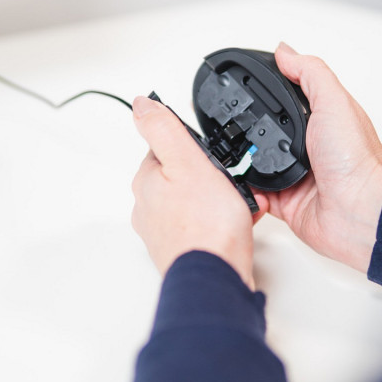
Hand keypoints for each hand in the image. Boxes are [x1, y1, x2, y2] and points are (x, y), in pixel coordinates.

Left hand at [130, 96, 267, 289]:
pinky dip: (223, 220)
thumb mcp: (188, 162)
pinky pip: (206, 223)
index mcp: (147, 181)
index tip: (210, 152)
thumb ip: (164, 129)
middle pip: (182, 174)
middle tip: (229, 178)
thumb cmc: (205, 226)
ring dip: (220, 197)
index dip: (192, 145)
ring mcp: (167, 230)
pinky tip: (239, 222)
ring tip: (240, 202)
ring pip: (196, 200)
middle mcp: (150, 207)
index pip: (165, 146)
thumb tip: (141, 104)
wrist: (216, 278)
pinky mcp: (185, 248)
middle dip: (209, 174)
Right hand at [254, 43, 381, 272]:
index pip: (290, 96)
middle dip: (251, 127)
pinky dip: (248, 189)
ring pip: (259, 161)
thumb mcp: (334, 102)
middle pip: (269, 129)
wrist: (359, 213)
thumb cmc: (357, 161)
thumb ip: (309, 73)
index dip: (270, 89)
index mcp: (324, 119)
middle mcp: (311, 146)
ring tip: (233, 150)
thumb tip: (284, 50)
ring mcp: (298, 173)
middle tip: (232, 121)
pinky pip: (258, 192)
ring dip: (246, 158)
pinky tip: (242, 180)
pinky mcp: (287, 201)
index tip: (246, 82)